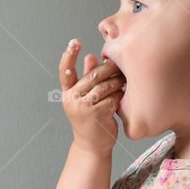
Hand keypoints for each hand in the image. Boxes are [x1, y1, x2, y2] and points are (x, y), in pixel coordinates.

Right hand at [58, 38, 124, 154]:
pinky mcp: (96, 114)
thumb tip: (91, 56)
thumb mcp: (85, 99)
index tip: (75, 42)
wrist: (92, 146)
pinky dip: (119, 97)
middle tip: (121, 67)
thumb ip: (87, 78)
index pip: (65, 71)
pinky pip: (112, 97)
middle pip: (93, 75)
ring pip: (105, 86)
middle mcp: (72, 99)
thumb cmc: (91, 120)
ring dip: (117, 83)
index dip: (69, 55)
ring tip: (123, 83)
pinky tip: (122, 99)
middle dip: (109, 70)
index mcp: (67, 93)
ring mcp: (83, 107)